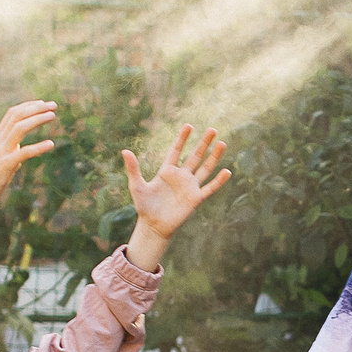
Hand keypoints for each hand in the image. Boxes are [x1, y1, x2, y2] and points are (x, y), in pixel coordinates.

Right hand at [0, 101, 58, 242]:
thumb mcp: (2, 156)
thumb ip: (10, 149)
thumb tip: (21, 147)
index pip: (13, 113)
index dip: (28, 106)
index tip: (43, 103)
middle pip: (17, 116)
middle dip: (35, 108)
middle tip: (53, 105)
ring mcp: (1, 151)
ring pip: (19, 128)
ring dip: (37, 120)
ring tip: (52, 116)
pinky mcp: (6, 164)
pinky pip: (24, 152)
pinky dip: (38, 147)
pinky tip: (51, 144)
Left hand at [122, 125, 232, 264]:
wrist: (153, 226)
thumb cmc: (144, 206)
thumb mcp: (136, 186)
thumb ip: (133, 169)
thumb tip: (124, 151)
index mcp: (167, 171)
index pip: (176, 150)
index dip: (182, 139)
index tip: (189, 126)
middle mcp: (181, 176)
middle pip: (195, 156)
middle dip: (203, 143)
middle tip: (212, 129)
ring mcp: (190, 187)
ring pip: (205, 168)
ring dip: (214, 157)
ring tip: (222, 143)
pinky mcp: (196, 199)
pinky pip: (210, 188)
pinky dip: (219, 181)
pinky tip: (227, 171)